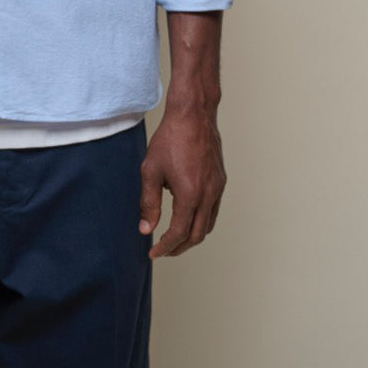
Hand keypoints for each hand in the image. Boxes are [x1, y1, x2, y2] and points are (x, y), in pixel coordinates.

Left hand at [138, 109, 225, 258]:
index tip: (153, 252)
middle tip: (163, 250)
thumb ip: (148, 203)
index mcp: (190, 194)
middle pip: (197, 235)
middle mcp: (209, 194)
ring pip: (208, 224)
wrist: (193, 115)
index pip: (179, 233)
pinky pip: (213, 210)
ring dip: (192, 236)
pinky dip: (201, 220)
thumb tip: (146, 229)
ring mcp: (218, 188)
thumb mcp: (151, 170)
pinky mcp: (220, 181)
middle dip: (179, 247)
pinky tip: (186, 215)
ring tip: (174, 238)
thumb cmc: (170, 139)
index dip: (165, 247)